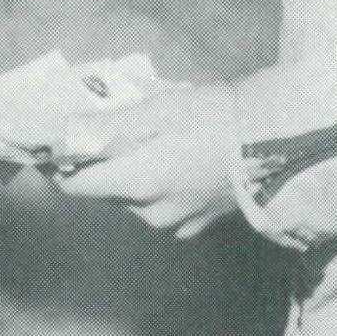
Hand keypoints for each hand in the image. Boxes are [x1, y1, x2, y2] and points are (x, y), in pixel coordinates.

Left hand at [53, 84, 239, 238]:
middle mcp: (150, 213)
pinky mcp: (197, 227)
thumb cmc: (216, 117)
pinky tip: (175, 161)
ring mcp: (176, 224)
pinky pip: (159, 208)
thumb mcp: (157, 109)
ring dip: (130, 175)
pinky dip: (156, 187)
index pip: (76, 186)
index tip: (56, 147)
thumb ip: (107, 124)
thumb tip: (63, 130)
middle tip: (112, 131)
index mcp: (137, 184)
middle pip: (104, 191)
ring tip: (151, 142)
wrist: (280, 142)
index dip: (60, 166)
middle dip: (101, 164)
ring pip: (132, 199)